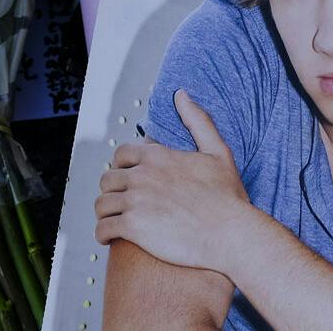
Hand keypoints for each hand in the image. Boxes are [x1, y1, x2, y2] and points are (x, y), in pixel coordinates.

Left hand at [95, 91, 257, 273]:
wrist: (230, 234)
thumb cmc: (227, 197)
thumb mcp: (218, 151)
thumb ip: (198, 121)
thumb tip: (181, 95)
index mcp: (158, 156)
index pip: (121, 154)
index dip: (122, 167)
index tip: (129, 180)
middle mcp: (142, 175)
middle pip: (107, 180)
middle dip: (113, 191)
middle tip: (122, 204)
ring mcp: (135, 201)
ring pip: (101, 204)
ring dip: (105, 214)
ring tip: (115, 222)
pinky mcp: (133, 227)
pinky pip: (103, 229)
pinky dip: (103, 235)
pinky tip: (113, 238)